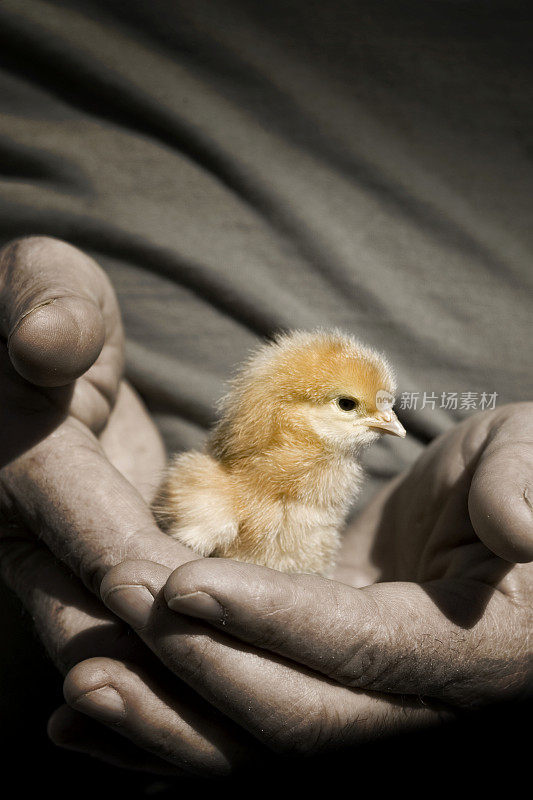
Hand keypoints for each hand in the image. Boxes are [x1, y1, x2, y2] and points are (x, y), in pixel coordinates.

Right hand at [0, 236, 258, 774]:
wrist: (37, 346)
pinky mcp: (100, 565)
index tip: (249, 614)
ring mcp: (64, 563)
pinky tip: (264, 668)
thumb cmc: (45, 305)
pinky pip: (146, 624)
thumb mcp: (40, 283)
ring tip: (285, 697)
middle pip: (113, 627)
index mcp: (15, 476)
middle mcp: (33, 540)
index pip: (102, 549)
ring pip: (129, 644)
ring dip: (196, 673)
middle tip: (288, 686)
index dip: (171, 587)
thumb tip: (47, 341)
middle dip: (192, 659)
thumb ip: (45, 304)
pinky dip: (196, 647)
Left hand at [95, 404, 531, 758]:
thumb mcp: (528, 458)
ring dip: (169, 723)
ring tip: (79, 693)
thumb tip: (523, 528)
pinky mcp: (326, 689)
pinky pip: (249, 723)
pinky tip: (98, 726)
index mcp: (480, 650)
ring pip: (261, 743)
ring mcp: (370, 706)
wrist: (502, 511)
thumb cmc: (523, 469)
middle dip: (199, 670)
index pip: (360, 648)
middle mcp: (424, 703)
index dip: (271, 622)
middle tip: (110, 611)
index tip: (184, 585)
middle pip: (299, 717)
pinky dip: (176, 725)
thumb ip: (521, 487)